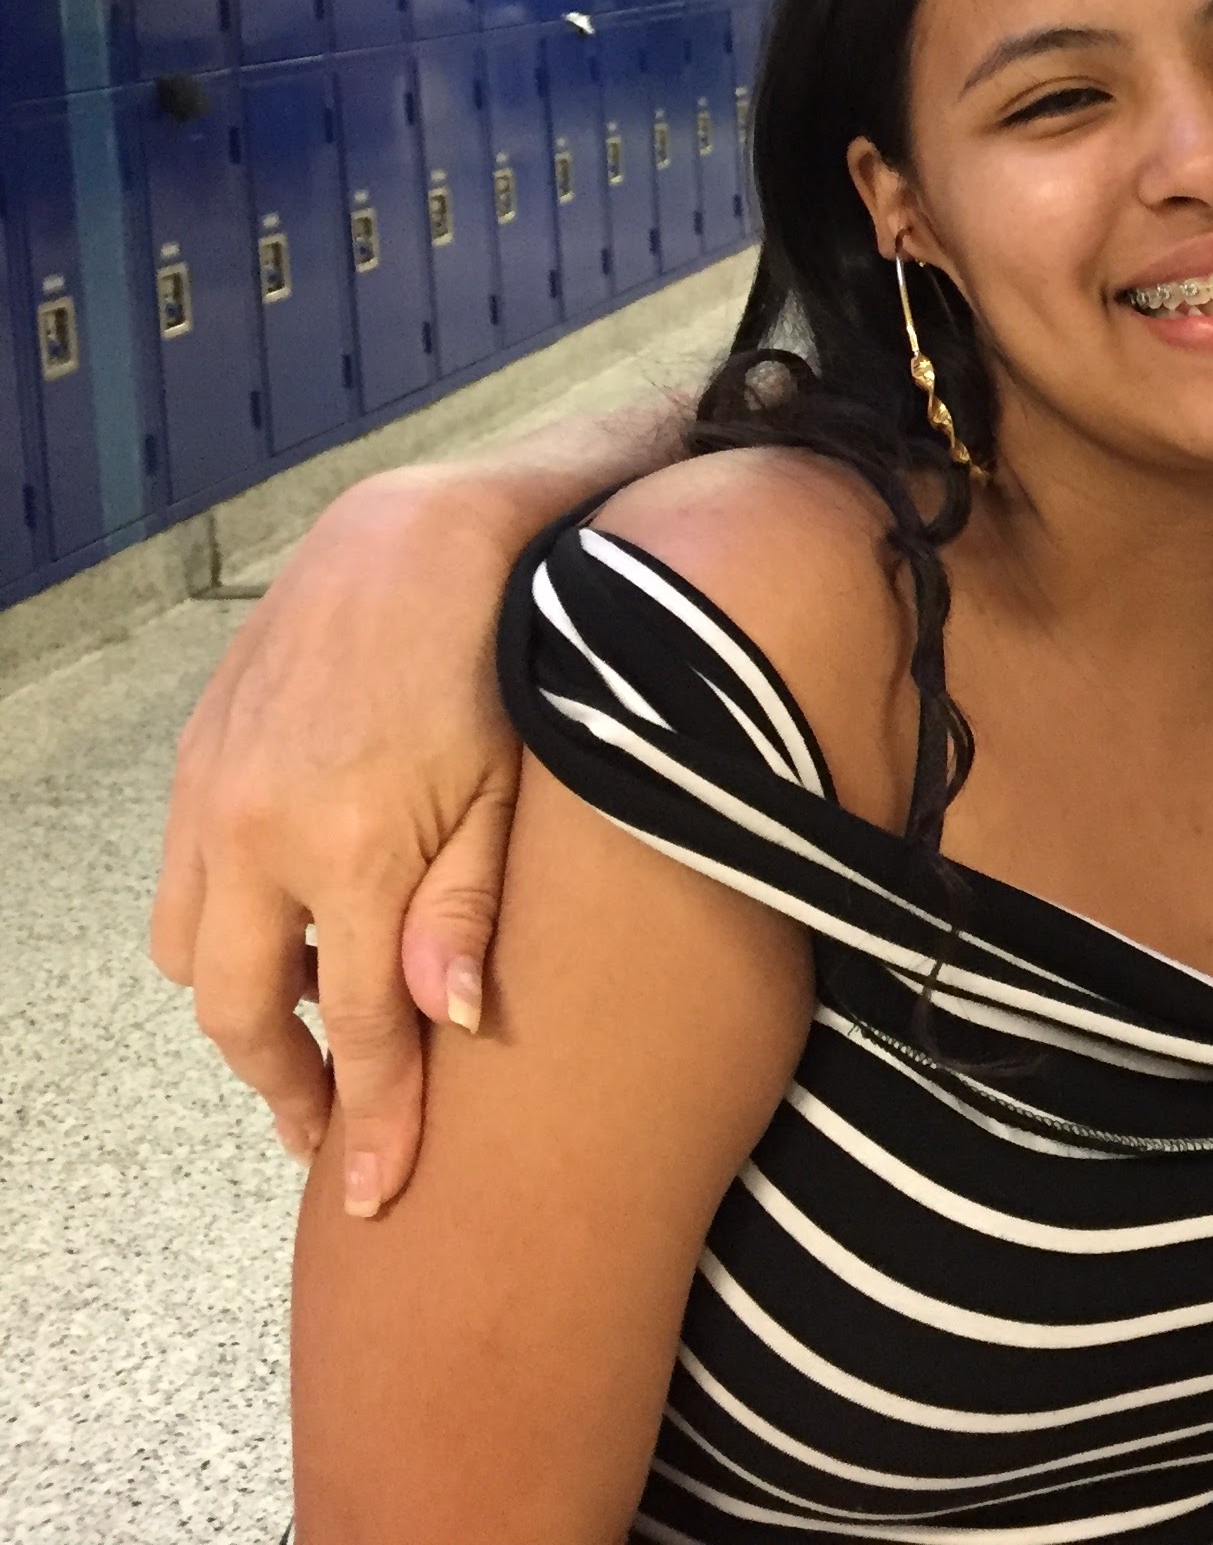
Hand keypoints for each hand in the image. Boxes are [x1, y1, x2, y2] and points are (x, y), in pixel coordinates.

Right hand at [148, 467, 530, 1215]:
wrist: (423, 538)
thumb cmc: (499, 659)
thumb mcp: (513, 788)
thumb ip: (470, 906)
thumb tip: (446, 1022)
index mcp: (354, 847)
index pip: (363, 1024)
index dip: (369, 1117)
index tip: (375, 1190)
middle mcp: (259, 832)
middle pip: (245, 1012)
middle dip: (287, 1084)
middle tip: (332, 1131)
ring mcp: (212, 796)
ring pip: (197, 957)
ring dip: (252, 1005)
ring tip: (326, 1025)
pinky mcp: (195, 763)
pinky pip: (184, 887)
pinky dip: (233, 931)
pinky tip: (300, 929)